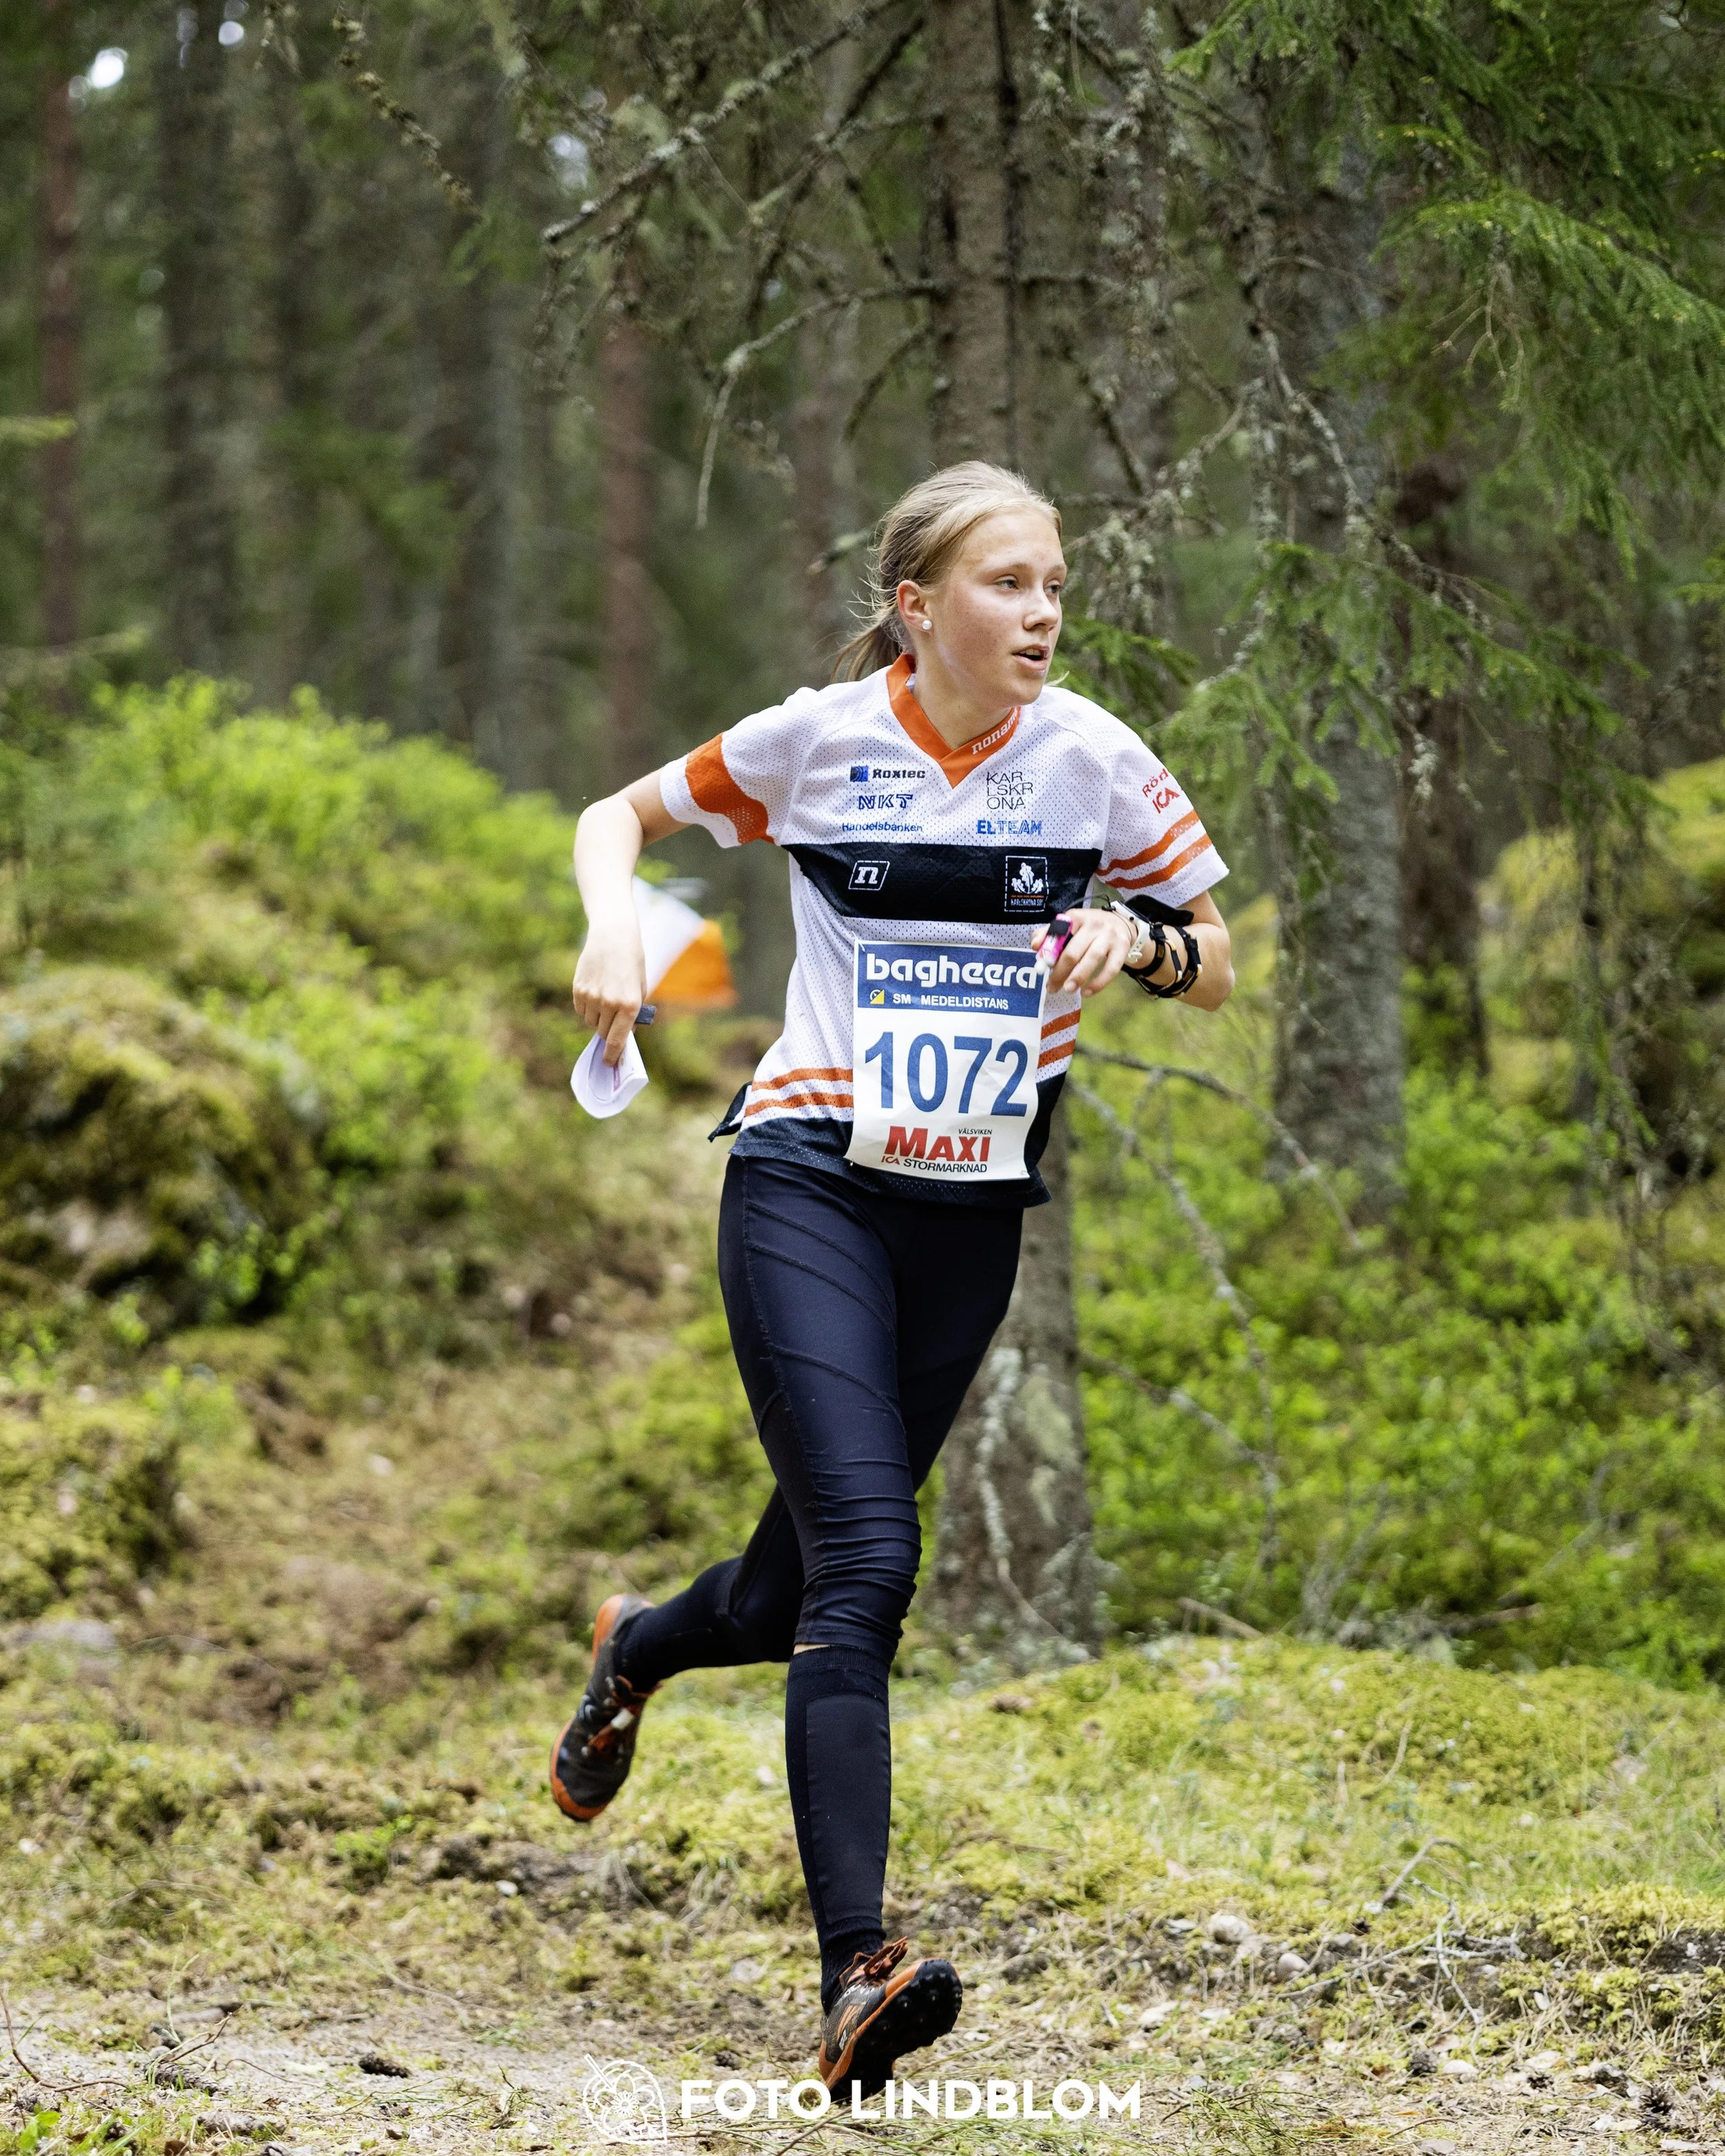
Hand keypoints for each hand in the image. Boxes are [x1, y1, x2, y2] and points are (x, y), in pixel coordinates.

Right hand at [573, 923, 647, 1065]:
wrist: (613, 936)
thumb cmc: (632, 963)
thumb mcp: (640, 988)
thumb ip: (633, 1013)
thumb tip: (624, 1034)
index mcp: (629, 1005)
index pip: (617, 1039)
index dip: (612, 1055)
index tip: (608, 1064)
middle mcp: (610, 1003)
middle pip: (603, 1032)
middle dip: (608, 1030)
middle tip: (613, 1017)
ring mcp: (592, 997)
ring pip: (591, 1022)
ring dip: (598, 1017)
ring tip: (605, 997)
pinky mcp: (578, 989)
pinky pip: (581, 1010)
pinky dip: (587, 1007)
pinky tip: (595, 990)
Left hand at [1031, 905, 1132, 995]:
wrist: (1121, 923)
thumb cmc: (1089, 927)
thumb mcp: (1071, 923)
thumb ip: (1050, 932)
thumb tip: (1035, 945)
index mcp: (1077, 917)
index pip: (1060, 932)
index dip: (1050, 949)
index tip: (1042, 964)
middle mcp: (1094, 925)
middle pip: (1074, 951)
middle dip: (1060, 971)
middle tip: (1051, 987)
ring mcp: (1109, 937)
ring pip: (1092, 959)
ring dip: (1078, 977)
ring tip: (1068, 989)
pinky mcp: (1122, 949)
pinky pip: (1111, 969)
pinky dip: (1098, 983)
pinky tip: (1086, 992)